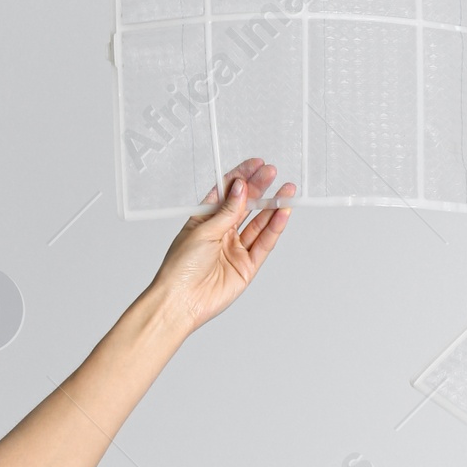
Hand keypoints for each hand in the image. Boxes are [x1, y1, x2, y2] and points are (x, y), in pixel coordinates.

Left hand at [150, 159, 294, 333]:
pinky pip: (264, 243)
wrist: (181, 301)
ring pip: (259, 223)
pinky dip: (274, 228)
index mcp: (205, 220)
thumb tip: (241, 188)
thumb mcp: (202, 230)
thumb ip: (227, 210)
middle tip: (273, 174)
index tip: (256, 165)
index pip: (227, 193)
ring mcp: (235, 249)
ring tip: (286, 192)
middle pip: (246, 206)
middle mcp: (222, 233)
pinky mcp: (247, 266)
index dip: (242, 177)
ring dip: (273, 207)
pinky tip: (282, 214)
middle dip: (260, 189)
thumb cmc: (180, 268)